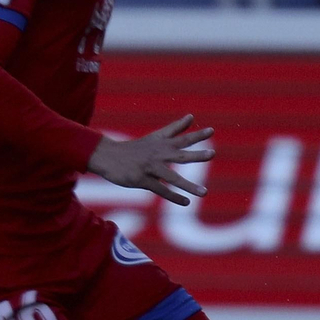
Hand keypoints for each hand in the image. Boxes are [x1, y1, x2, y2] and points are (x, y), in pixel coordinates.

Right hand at [87, 114, 213, 205]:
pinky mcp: (141, 180)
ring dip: (188, 185)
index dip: (196, 134)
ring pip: (172, 177)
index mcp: (161, 143)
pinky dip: (174, 197)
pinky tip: (186, 202)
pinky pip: (161, 190)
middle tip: (212, 154)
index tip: (211, 131)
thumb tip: (192, 117)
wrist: (106, 156)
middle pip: (180, 154)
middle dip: (196, 155)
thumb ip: (175, 128)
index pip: (181, 136)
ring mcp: (149, 167)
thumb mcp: (155, 137)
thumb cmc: (134, 148)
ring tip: (204, 192)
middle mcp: (157, 154)